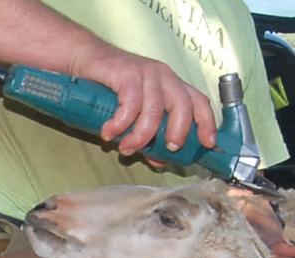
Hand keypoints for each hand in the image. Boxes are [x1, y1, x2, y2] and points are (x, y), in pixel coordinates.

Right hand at [82, 49, 216, 156]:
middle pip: (183, 104)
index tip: (208, 143)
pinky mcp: (127, 73)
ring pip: (154, 109)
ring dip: (141, 135)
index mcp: (172, 86)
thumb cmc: (112, 88)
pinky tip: (109, 133)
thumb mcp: (135, 115)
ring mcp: (146, 73)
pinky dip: (120, 123)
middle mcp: (164, 77)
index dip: (207, 122)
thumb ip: (149, 137)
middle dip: (178, 131)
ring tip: (126, 148)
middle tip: (166, 149)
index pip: (199, 101)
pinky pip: (131, 104)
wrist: (87, 59)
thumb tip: (159, 161)